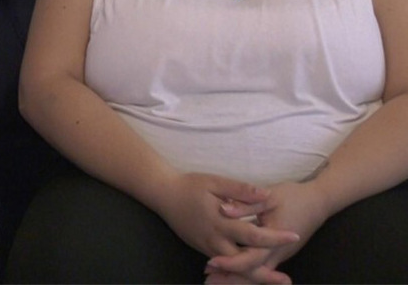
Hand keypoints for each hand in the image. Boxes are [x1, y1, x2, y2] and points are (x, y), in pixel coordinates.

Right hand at [156, 173, 299, 275]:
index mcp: (220, 223)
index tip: (294, 235)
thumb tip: (266, 194)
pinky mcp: (203, 248)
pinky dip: (238, 270)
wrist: (162, 195)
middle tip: (287, 280)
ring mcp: (207, 247)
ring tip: (274, 278)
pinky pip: (224, 264)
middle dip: (265, 275)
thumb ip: (240, 190)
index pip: (253, 235)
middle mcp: (215, 240)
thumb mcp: (214, 182)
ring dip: (253, 276)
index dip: (275, 237)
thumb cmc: (189, 185)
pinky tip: (251, 270)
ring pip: (233, 268)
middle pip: (244, 264)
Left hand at [205, 181, 329, 283]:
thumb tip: (223, 209)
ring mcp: (279, 255)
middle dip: (230, 278)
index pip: (251, 259)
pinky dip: (244, 270)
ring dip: (236, 277)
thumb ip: (246, 203)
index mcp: (274, 240)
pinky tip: (229, 270)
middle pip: (252, 273)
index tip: (211, 262)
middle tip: (207, 279)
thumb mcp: (269, 196)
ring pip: (257, 273)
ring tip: (213, 279)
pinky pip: (260, 267)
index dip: (231, 263)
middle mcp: (277, 253)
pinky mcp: (278, 253)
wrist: (318, 202)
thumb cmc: (293, 197)